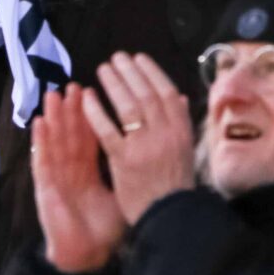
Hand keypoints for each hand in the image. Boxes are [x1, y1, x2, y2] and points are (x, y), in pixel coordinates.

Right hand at [31, 85, 127, 274]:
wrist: (87, 255)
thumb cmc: (104, 227)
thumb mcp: (122, 192)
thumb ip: (133, 167)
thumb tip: (158, 146)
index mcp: (90, 169)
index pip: (93, 135)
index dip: (94, 113)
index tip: (97, 89)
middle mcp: (72, 170)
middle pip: (72, 134)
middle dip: (74, 109)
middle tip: (74, 84)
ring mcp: (58, 178)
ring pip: (55, 141)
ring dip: (55, 117)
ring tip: (54, 94)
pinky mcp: (47, 189)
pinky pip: (43, 162)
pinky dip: (40, 141)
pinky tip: (39, 123)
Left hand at [87, 54, 196, 228]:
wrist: (169, 217)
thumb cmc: (175, 185)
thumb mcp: (185, 150)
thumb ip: (180, 123)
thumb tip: (179, 97)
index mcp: (182, 130)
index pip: (167, 92)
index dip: (152, 72)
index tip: (139, 58)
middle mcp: (166, 133)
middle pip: (146, 94)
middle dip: (130, 72)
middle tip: (116, 57)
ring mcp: (145, 146)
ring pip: (128, 106)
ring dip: (114, 84)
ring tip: (102, 70)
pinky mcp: (124, 160)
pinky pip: (108, 130)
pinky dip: (97, 111)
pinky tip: (88, 98)